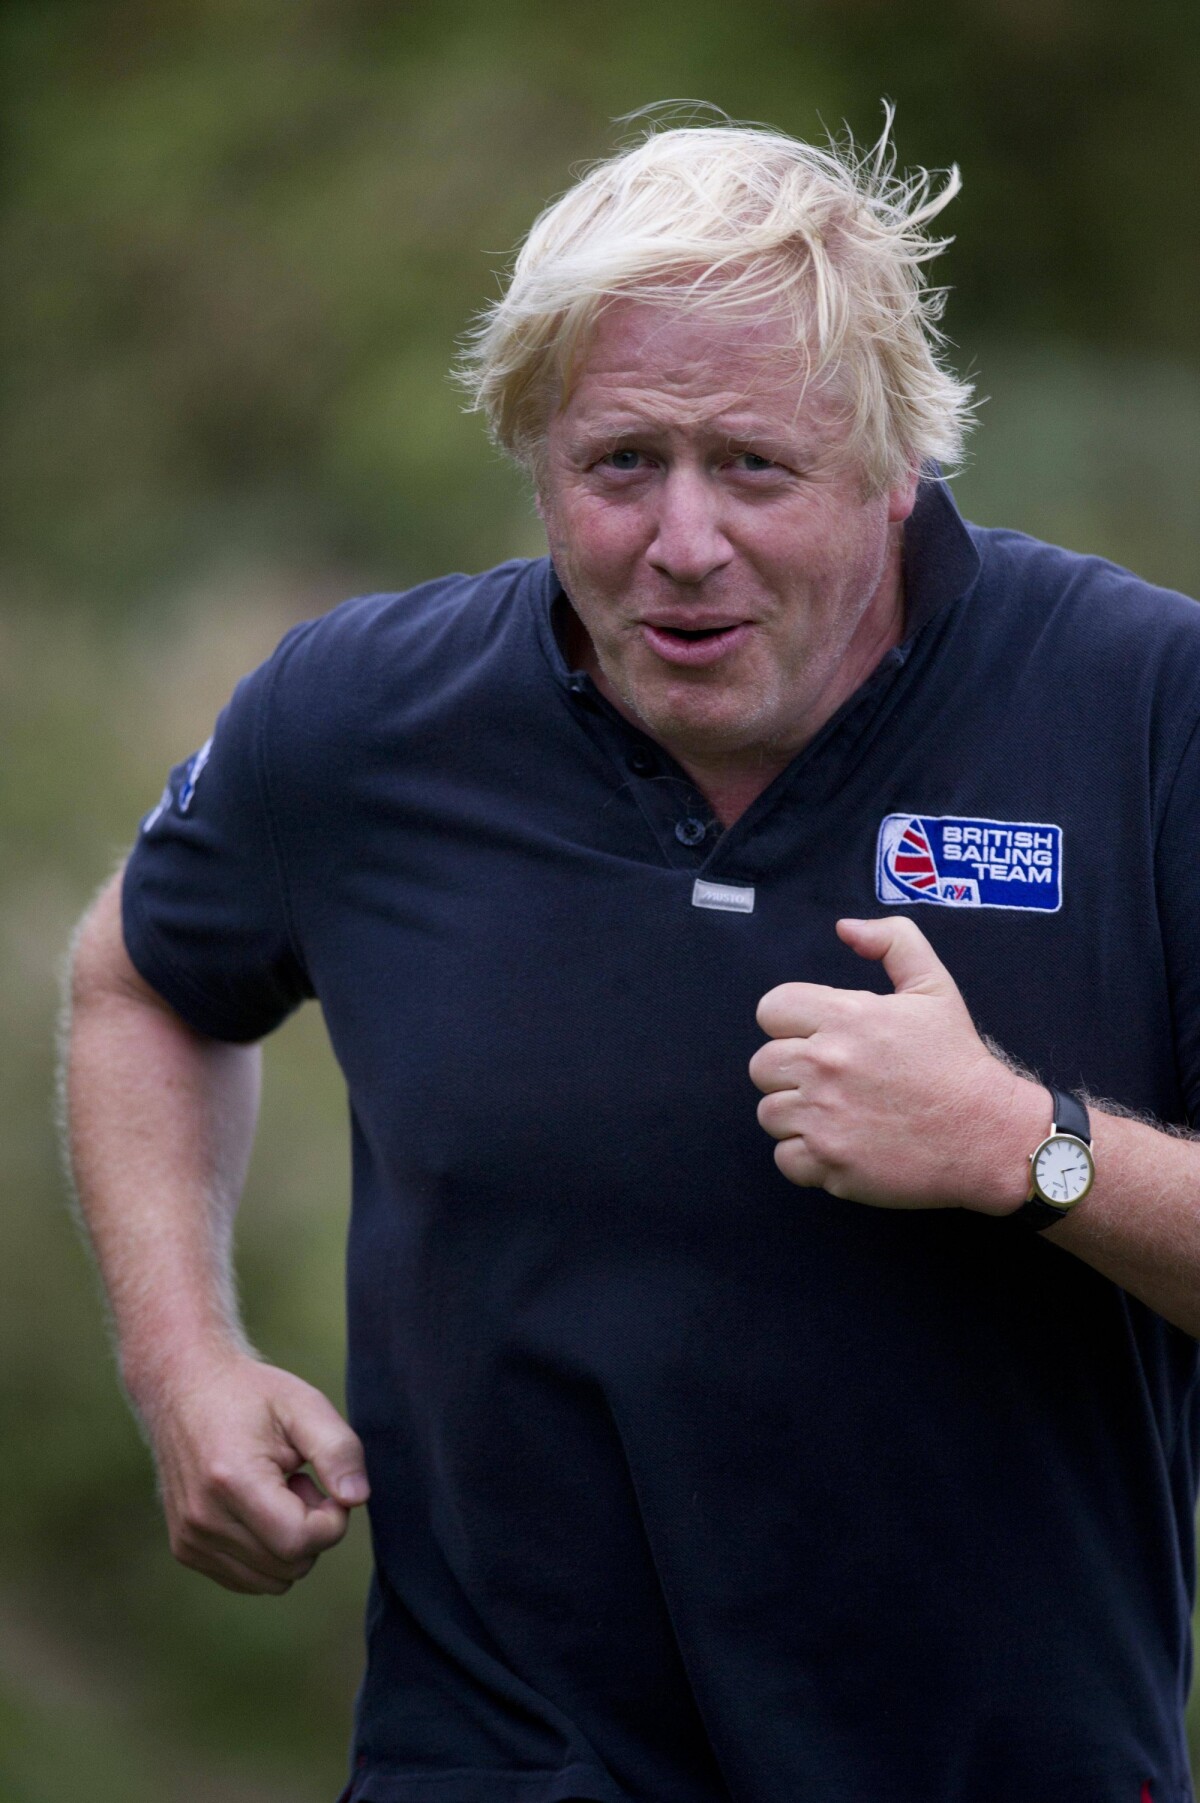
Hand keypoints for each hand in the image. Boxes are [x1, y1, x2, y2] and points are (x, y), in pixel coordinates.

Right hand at [140, 1350, 369, 1594]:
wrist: (184, 1389)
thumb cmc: (251, 1395)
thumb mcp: (305, 1405)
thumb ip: (339, 1450)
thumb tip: (357, 1499)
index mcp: (232, 1480)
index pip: (300, 1541)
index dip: (332, 1519)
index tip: (325, 1483)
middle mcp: (203, 1519)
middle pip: (291, 1566)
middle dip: (311, 1528)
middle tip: (299, 1480)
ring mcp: (190, 1539)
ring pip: (273, 1581)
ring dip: (288, 1543)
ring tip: (276, 1492)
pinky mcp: (186, 1550)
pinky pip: (249, 1579)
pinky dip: (266, 1553)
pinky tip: (256, 1507)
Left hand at [749, 915, 1044, 1212]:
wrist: (988, 1135)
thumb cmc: (958, 1061)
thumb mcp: (934, 986)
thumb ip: (892, 941)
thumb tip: (845, 928)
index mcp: (844, 1018)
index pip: (771, 1010)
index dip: (792, 1022)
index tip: (819, 1037)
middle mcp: (825, 1066)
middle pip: (762, 1065)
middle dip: (791, 1070)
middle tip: (833, 1080)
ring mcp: (824, 1118)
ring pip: (769, 1113)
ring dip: (797, 1115)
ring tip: (838, 1113)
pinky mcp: (830, 1163)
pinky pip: (785, 1158)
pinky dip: (807, 1157)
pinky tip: (841, 1145)